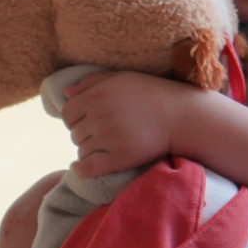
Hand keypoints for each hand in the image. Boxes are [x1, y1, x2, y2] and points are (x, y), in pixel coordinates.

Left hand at [57, 70, 206, 176]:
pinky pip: (88, 167)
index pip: (67, 114)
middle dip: (84, 134)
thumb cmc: (151, 94)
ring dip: (88, 151)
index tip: (87, 122)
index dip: (74, 119)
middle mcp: (100, 116)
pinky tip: (81, 168)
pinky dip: (82, 169)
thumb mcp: (121, 79)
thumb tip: (66, 93)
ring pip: (81, 150)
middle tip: (101, 135)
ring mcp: (109, 138)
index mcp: (97, 96)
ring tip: (104, 147)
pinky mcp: (119, 157)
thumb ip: (91, 82)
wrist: (181, 117)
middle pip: (74, 134)